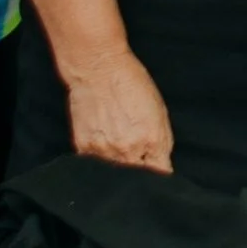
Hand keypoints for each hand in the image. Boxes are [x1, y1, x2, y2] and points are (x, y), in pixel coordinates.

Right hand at [64, 50, 174, 172]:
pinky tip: (103, 141)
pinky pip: (94, 165)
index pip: (160, 174)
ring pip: (115, 175)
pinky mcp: (84, 148)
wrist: (98, 69)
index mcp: (152, 141)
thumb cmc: (131, 84)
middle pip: (136, 178)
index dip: (159, 175)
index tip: (155, 170)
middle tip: (135, 154)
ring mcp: (104, 151)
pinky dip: (101, 159)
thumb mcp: (159, 111)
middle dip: (139, 172)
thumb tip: (161, 166)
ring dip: (119, 166)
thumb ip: (162, 143)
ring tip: (117, 142)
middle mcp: (128, 150)